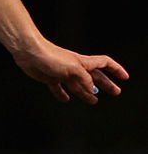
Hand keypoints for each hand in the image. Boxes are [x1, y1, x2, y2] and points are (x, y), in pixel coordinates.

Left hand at [13, 40, 128, 103]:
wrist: (28, 51)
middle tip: (116, 92)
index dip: (115, 69)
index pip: (103, 63)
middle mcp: (74, 67)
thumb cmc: (51, 56)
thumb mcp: (73, 68)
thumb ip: (85, 80)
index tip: (124, 77)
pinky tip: (65, 99)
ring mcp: (62, 72)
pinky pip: (58, 88)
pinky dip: (63, 94)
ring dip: (86, 93)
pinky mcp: (50, 77)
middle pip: (94, 77)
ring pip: (78, 85)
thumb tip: (92, 90)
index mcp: (82, 63)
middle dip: (106, 84)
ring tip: (94, 101)